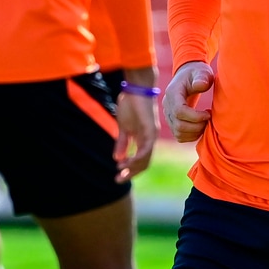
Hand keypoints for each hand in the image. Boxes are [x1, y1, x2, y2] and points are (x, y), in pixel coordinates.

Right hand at [113, 65, 158, 179]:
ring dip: (133, 168)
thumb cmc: (130, 105)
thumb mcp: (123, 127)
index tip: (118, 174)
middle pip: (143, 163)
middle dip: (131, 173)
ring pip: (145, 159)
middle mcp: (150, 140)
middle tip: (118, 180)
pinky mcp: (150, 131)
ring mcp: (151, 136)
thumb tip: (117, 158)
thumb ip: (122, 143)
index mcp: (144, 139)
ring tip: (121, 172)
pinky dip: (137, 158)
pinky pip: (145, 149)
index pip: (140, 160)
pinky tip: (127, 163)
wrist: (136, 88)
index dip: (130, 169)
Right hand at [164, 61, 213, 144]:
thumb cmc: (197, 73)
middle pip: (178, 125)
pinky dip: (192, 136)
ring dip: (195, 132)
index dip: (195, 117)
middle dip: (197, 126)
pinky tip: (201, 126)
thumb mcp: (202, 71)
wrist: (188, 76)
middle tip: (209, 119)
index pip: (179, 111)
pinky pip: (179, 136)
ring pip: (178, 133)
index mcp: (173, 93)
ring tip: (206, 123)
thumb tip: (200, 85)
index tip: (208, 114)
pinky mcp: (172, 122)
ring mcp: (168, 115)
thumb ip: (202, 77)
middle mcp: (167, 105)